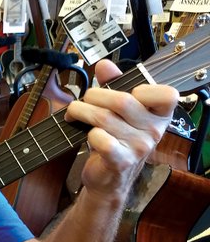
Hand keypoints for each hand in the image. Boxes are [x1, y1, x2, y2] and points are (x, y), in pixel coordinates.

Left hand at [64, 60, 177, 201]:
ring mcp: (139, 147)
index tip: (127, 92)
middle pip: (122, 101)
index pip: (167, 95)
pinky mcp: (121, 160)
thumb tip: (104, 65)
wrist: (109, 176)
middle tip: (83, 101)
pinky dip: (88, 133)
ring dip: (81, 112)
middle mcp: (154, 131)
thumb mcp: (118, 110)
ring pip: (104, 118)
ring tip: (75, 114)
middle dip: (94, 96)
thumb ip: (114, 84)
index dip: (144, 88)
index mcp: (159, 115)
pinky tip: (87, 135)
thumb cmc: (115, 139)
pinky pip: (100, 138)